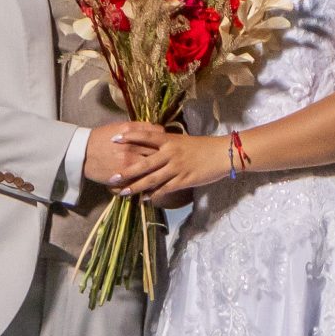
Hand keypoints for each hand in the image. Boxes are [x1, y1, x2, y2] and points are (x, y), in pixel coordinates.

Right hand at [85, 120, 165, 189]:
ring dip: (161, 175)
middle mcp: (132, 150)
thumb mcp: (122, 126)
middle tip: (174, 163)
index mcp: (133, 135)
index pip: (160, 139)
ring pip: (152, 172)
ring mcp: (128, 166)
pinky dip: (149, 186)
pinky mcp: (122, 179)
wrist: (82, 152)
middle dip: (168, 160)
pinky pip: (140, 184)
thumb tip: (162, 130)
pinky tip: (154, 187)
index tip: (173, 148)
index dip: (169, 144)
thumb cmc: (103, 137)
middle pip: (159, 156)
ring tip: (167, 177)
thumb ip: (143, 127)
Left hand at [109, 129, 230, 198]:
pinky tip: (145, 199)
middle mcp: (171, 153)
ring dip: (137, 187)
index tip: (113, 139)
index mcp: (170, 140)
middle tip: (112, 177)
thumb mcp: (183, 140)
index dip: (129, 137)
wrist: (222, 154)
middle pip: (144, 163)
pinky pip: (166, 188)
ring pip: (152, 179)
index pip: (145, 136)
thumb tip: (151, 144)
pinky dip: (155, 195)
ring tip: (123, 192)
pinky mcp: (184, 179)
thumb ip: (166, 143)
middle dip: (127, 171)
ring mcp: (177, 167)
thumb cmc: (203, 146)